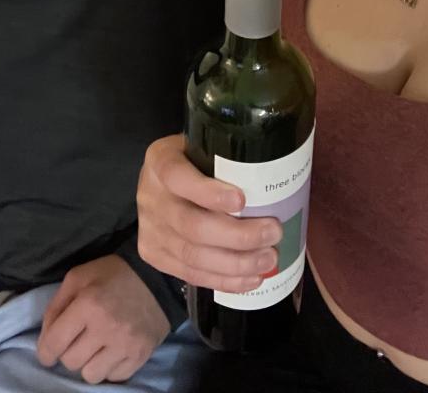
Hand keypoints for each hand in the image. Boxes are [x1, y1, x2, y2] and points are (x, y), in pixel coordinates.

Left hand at [36, 254, 168, 383]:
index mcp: (88, 304)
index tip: (47, 352)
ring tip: (96, 347)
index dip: (45, 352)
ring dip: (88, 363)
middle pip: (71, 362)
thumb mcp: (78, 276)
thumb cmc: (113, 274)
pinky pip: (113, 377)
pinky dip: (109, 367)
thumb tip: (46, 338)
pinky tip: (112, 350)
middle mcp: (106, 328)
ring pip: (91, 375)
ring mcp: (125, 345)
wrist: (157, 277)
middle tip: (78, 340)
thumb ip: (56, 305)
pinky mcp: (140, 356)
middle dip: (68, 353)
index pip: (54, 343)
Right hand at [136, 134, 280, 293]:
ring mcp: (149, 229)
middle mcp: (150, 196)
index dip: (208, 192)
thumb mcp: (202, 148)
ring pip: (193, 256)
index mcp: (160, 161)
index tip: (242, 200)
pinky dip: (224, 280)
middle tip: (274, 232)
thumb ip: (226, 159)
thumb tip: (279, 176)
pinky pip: (191, 274)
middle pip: (192, 225)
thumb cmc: (194, 162)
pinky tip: (250, 279)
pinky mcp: (154, 255)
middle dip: (237, 235)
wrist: (160, 184)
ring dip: (236, 263)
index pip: (178, 176)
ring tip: (268, 260)